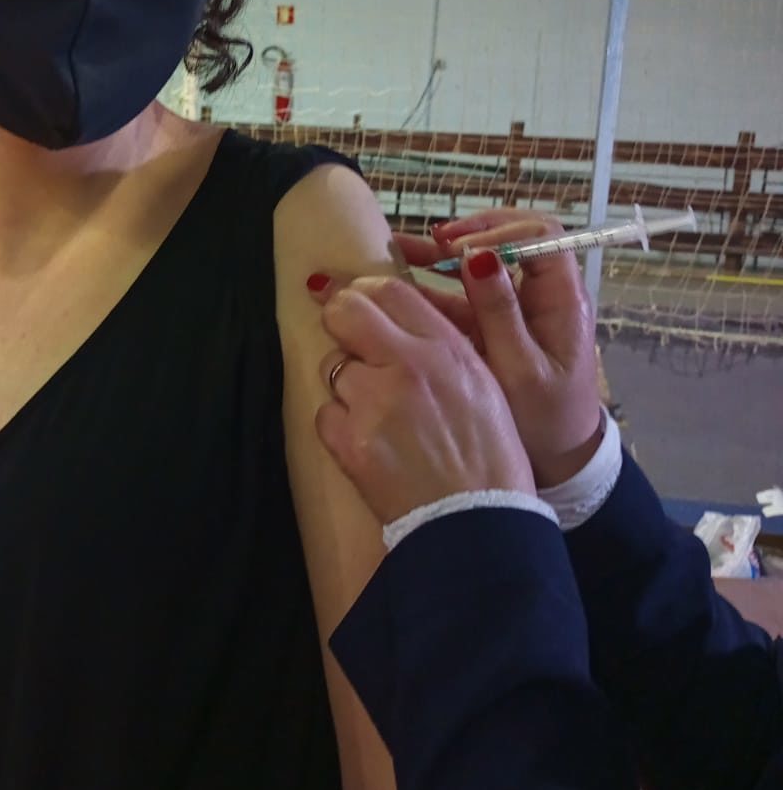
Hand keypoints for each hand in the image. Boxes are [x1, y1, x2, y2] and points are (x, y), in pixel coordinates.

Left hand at [310, 275, 533, 531]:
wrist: (478, 525)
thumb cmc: (490, 456)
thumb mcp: (482, 384)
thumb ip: (440, 345)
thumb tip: (396, 318)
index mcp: (446, 348)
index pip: (389, 290)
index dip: (366, 292)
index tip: (360, 303)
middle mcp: (407, 365)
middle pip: (345, 312)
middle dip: (339, 320)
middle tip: (349, 341)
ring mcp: (373, 402)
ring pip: (333, 367)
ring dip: (347, 385)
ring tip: (376, 414)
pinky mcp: (348, 441)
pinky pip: (325, 413)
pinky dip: (340, 426)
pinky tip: (368, 444)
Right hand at [396, 210, 601, 487]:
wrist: (557, 463)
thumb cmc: (547, 420)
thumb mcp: (521, 369)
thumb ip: (501, 313)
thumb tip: (480, 257)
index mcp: (562, 300)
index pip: (540, 236)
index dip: (501, 230)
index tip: (461, 247)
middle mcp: (540, 294)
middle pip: (507, 240)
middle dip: (467, 235)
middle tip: (432, 242)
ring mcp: (514, 308)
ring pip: (480, 264)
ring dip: (443, 254)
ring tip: (402, 248)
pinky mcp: (491, 325)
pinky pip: (463, 293)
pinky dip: (433, 282)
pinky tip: (400, 276)